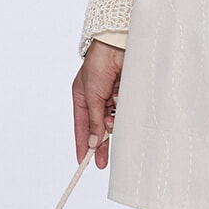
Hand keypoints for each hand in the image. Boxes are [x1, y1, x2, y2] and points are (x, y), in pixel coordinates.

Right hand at [72, 40, 122, 168]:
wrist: (118, 45)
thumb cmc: (99, 65)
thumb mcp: (92, 96)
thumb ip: (94, 120)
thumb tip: (94, 143)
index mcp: (82, 98)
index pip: (81, 127)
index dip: (82, 144)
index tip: (83, 161)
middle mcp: (97, 99)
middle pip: (99, 128)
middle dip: (101, 143)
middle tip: (103, 163)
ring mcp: (113, 97)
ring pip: (113, 121)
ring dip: (113, 122)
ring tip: (113, 113)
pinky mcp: (127, 94)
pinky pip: (125, 111)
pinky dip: (123, 109)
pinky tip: (121, 98)